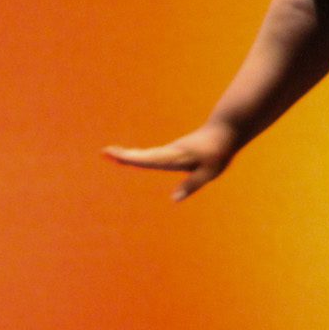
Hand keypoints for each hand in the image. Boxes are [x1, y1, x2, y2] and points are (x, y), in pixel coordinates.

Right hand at [103, 119, 236, 201]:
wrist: (224, 129)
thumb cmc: (218, 152)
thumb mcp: (208, 173)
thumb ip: (191, 185)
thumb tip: (174, 199)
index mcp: (174, 157)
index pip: (147, 159)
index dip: (128, 158)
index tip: (111, 153)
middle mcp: (169, 152)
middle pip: (142, 155)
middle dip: (122, 155)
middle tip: (103, 152)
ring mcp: (170, 150)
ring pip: (145, 154)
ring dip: (128, 155)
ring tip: (112, 154)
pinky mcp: (174, 150)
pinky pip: (151, 154)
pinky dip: (139, 155)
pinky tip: (135, 157)